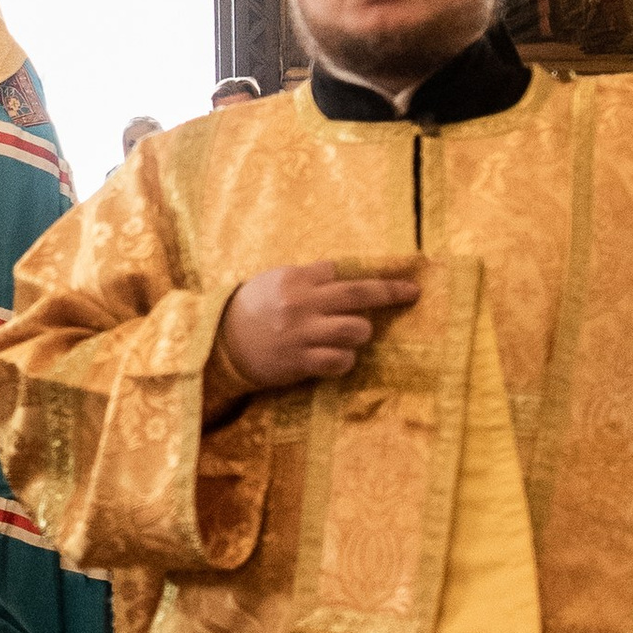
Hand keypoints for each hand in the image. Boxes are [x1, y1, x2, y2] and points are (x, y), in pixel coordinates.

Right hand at [215, 262, 418, 389]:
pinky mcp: (300, 362)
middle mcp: (301, 304)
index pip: (341, 271)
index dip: (369, 274)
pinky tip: (339, 357)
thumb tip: (344, 272)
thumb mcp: (275, 281)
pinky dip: (345, 359)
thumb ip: (308, 277)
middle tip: (412, 292)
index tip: (395, 275)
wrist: (221, 343)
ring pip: (354, 330)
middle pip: (357, 294)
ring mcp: (301, 334)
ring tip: (354, 334)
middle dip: (390, 292)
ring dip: (361, 332)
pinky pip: (339, 361)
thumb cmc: (253, 308)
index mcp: (295, 279)